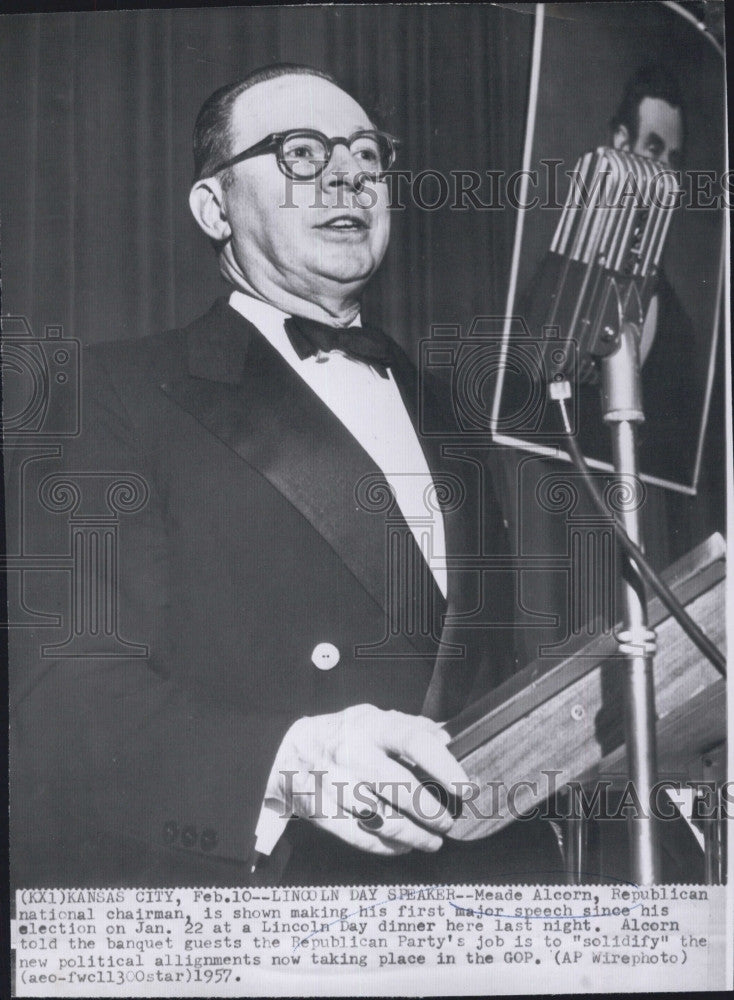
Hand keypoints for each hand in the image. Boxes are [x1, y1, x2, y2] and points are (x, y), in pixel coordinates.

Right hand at [266, 703, 468, 854]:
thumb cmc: (341, 734)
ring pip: (383, 819)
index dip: (443, 765)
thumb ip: (409, 726)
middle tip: (448, 821)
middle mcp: (352, 754)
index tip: (465, 787)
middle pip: (401, 788)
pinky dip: (387, 846)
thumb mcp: (371, 718)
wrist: (287, 752)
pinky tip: (403, 845)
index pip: (414, 741)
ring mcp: (336, 785)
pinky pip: (361, 836)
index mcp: (370, 727)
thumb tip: (447, 738)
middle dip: (432, 812)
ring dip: (414, 835)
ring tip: (433, 840)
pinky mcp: (323, 812)